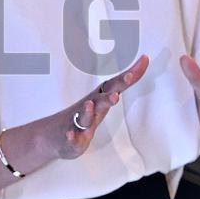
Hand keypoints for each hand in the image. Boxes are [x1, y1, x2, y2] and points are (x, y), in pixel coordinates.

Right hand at [0, 56, 148, 194]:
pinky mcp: (71, 139)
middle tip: (116, 93)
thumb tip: (145, 59)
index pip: (115, 85)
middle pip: (100, 100)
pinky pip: (71, 138)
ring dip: (87, 111)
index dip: (128, 78)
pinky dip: (71, 136)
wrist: (54, 134)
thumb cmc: (86, 113)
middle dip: (108, 96)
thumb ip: (123, 83)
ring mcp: (78, 122)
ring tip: (90, 105)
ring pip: (84, 117)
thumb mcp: (106, 99)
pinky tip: (71, 135)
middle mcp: (89, 107)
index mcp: (99, 98)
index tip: (142, 63)